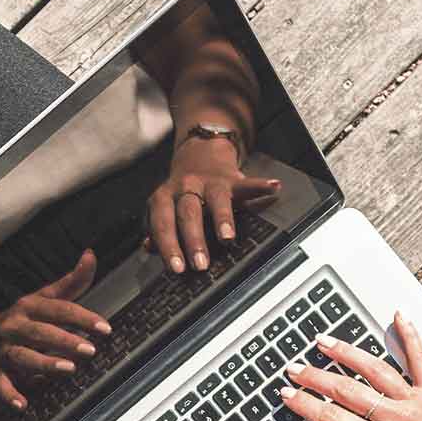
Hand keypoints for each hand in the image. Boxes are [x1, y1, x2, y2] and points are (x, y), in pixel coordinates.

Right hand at [0, 250, 110, 409]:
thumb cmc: (19, 318)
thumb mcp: (42, 298)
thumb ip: (71, 282)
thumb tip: (91, 256)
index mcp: (29, 307)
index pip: (58, 309)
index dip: (81, 317)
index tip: (104, 327)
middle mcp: (15, 326)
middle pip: (41, 332)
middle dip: (65, 340)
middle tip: (90, 349)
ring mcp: (3, 349)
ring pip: (23, 356)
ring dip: (44, 363)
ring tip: (68, 369)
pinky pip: (0, 384)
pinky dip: (9, 394)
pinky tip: (22, 405)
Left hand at [145, 135, 281, 273]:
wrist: (200, 152)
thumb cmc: (182, 189)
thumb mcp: (165, 205)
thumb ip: (158, 227)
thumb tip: (148, 248)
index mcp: (165, 197)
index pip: (163, 223)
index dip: (168, 246)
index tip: (177, 268)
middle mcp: (186, 188)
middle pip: (188, 214)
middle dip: (193, 240)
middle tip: (200, 264)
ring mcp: (210, 182)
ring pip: (215, 200)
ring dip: (222, 219)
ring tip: (227, 237)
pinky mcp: (233, 179)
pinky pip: (247, 183)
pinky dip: (261, 185)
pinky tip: (273, 187)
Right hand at [277, 314, 421, 420]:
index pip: (331, 419)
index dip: (304, 405)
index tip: (289, 395)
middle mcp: (396, 417)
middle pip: (345, 390)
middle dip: (314, 377)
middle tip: (295, 368)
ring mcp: (416, 400)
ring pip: (374, 369)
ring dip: (346, 352)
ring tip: (324, 342)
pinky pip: (420, 358)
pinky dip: (409, 335)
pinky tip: (398, 317)